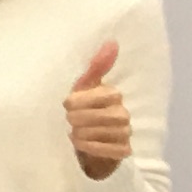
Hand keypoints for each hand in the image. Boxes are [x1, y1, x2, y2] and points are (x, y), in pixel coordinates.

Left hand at [67, 41, 129, 179]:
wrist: (83, 143)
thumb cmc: (80, 110)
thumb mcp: (82, 88)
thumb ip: (96, 67)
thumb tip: (112, 41)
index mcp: (113, 95)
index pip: (100, 95)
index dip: (78, 101)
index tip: (66, 105)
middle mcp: (123, 113)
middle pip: (101, 116)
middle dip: (78, 119)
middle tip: (67, 121)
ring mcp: (126, 133)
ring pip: (105, 133)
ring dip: (83, 134)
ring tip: (72, 133)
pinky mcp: (124, 150)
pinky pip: (112, 150)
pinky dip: (93, 148)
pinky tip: (81, 145)